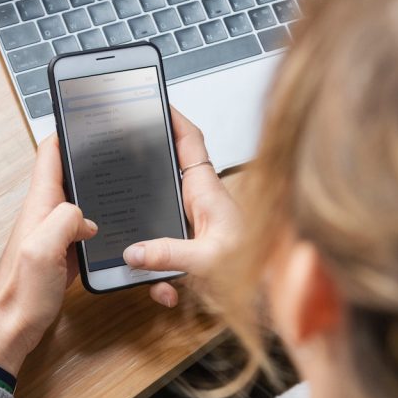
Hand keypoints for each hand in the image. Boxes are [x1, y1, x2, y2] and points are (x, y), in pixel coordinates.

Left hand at [0, 136, 96, 375]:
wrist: (9, 330)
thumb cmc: (20, 294)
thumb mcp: (42, 250)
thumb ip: (63, 220)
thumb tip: (86, 215)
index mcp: (39, 206)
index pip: (50, 155)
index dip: (67, 130)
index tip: (89, 113)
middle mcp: (45, 215)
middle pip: (68, 174)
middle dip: (90, 157)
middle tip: (120, 144)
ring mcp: (54, 235)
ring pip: (80, 202)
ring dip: (98, 190)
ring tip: (126, 178)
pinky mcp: (63, 256)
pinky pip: (84, 231)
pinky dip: (101, 223)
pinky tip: (119, 227)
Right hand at [122, 108, 241, 307]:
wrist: (276, 291)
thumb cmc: (258, 267)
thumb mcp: (207, 260)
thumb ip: (169, 254)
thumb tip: (134, 251)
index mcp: (207, 192)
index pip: (189, 142)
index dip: (173, 119)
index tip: (153, 104)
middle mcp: (201, 204)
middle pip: (166, 179)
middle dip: (143, 184)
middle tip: (120, 178)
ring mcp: (196, 226)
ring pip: (160, 225)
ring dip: (151, 251)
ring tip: (155, 275)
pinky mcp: (195, 250)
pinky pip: (166, 258)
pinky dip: (163, 278)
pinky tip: (169, 293)